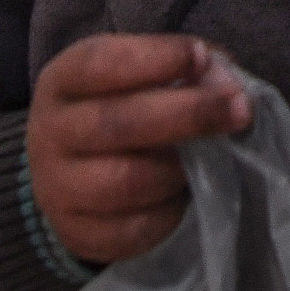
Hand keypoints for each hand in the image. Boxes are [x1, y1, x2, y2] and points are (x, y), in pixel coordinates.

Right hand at [27, 34, 249, 266]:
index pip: (100, 63)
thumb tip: (228, 84)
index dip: (154, 58)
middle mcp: (50, 133)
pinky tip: (185, 194)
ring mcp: (58, 188)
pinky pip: (133, 228)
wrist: (66, 171)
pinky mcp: (79, 233)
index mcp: (62, 81)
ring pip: (125, 181)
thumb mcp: (137, 74)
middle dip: (187, 114)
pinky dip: (169, 211)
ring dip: (178, 168)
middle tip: (239, 109)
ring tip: (208, 158)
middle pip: (116, 123)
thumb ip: (184, 69)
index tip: (202, 56)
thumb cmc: (117, 107)